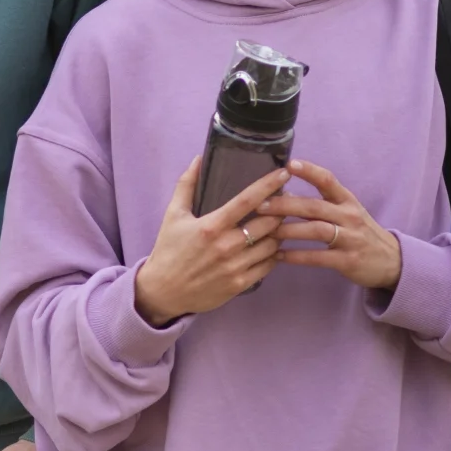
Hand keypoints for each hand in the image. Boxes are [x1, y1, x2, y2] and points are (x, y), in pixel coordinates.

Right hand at [131, 158, 288, 325]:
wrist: (164, 290)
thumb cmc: (168, 250)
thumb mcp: (173, 215)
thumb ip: (186, 185)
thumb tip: (198, 159)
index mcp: (211, 226)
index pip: (247, 200)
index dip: (268, 185)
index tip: (284, 173)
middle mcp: (226, 246)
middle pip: (268, 222)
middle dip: (282, 209)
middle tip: (287, 200)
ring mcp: (235, 266)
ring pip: (272, 244)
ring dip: (280, 231)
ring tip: (281, 223)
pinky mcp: (240, 284)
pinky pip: (268, 266)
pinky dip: (274, 254)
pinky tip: (273, 246)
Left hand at [258, 159, 403, 289]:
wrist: (392, 261)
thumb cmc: (360, 232)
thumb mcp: (345, 212)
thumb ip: (318, 204)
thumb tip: (283, 192)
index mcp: (347, 201)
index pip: (328, 181)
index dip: (310, 171)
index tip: (289, 165)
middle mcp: (350, 216)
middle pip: (315, 206)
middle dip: (286, 205)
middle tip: (261, 206)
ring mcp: (350, 238)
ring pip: (316, 230)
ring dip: (289, 230)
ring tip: (266, 232)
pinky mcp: (349, 260)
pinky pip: (318, 257)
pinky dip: (297, 256)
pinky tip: (279, 256)